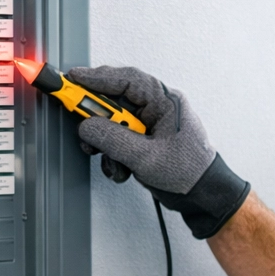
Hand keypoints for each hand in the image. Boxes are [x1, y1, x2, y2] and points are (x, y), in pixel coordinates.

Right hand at [66, 65, 250, 238]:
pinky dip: (112, 155)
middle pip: (115, 101)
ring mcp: (148, 125)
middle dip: (97, 118)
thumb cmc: (190, 173)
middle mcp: (156, 108)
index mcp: (165, 101)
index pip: (126, 80)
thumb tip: (87, 127)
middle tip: (81, 124)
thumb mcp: (146, 157)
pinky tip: (120, 168)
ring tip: (108, 158)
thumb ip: (113, 140)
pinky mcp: (142, 141)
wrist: (202, 197)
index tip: (72, 79)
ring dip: (105, 143)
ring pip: (112, 123)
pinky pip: (117, 140)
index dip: (96, 78)